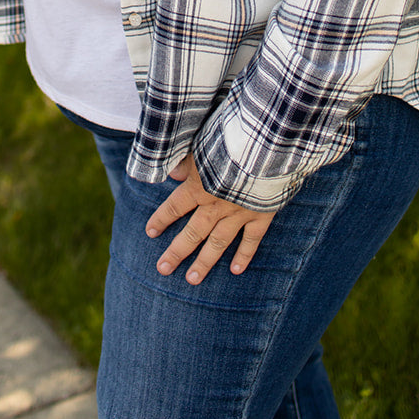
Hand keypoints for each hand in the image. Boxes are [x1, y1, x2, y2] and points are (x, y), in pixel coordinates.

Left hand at [144, 153, 275, 284]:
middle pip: (193, 233)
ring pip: (218, 242)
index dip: (161, 219)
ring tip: (192, 280)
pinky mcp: (261, 214)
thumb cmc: (232, 139)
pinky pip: (251, 239)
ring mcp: (239, 213)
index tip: (150, 232)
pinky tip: (235, 270)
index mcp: (199, 187)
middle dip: (177, 252)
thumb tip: (172, 174)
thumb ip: (186, 160)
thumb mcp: (202, 144)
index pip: (175, 206)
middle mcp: (216, 205)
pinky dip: (244, 255)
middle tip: (163, 269)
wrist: (267, 146)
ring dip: (204, 262)